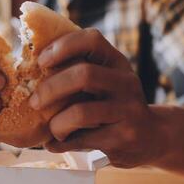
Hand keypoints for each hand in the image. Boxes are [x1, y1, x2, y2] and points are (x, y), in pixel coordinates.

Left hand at [30, 28, 166, 167]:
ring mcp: (127, 112)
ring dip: (56, 124)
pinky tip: (54, 143)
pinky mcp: (122, 139)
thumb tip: (31, 73)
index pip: (92, 40)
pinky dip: (59, 143)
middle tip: (34, 101)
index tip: (41, 61)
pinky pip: (80, 140)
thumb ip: (79, 73)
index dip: (63, 46)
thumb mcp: (106, 82)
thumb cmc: (115, 105)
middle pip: (83, 75)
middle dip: (51, 88)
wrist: (153, 137)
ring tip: (51, 130)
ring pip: (80, 113)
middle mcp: (125, 83)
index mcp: (117, 63)